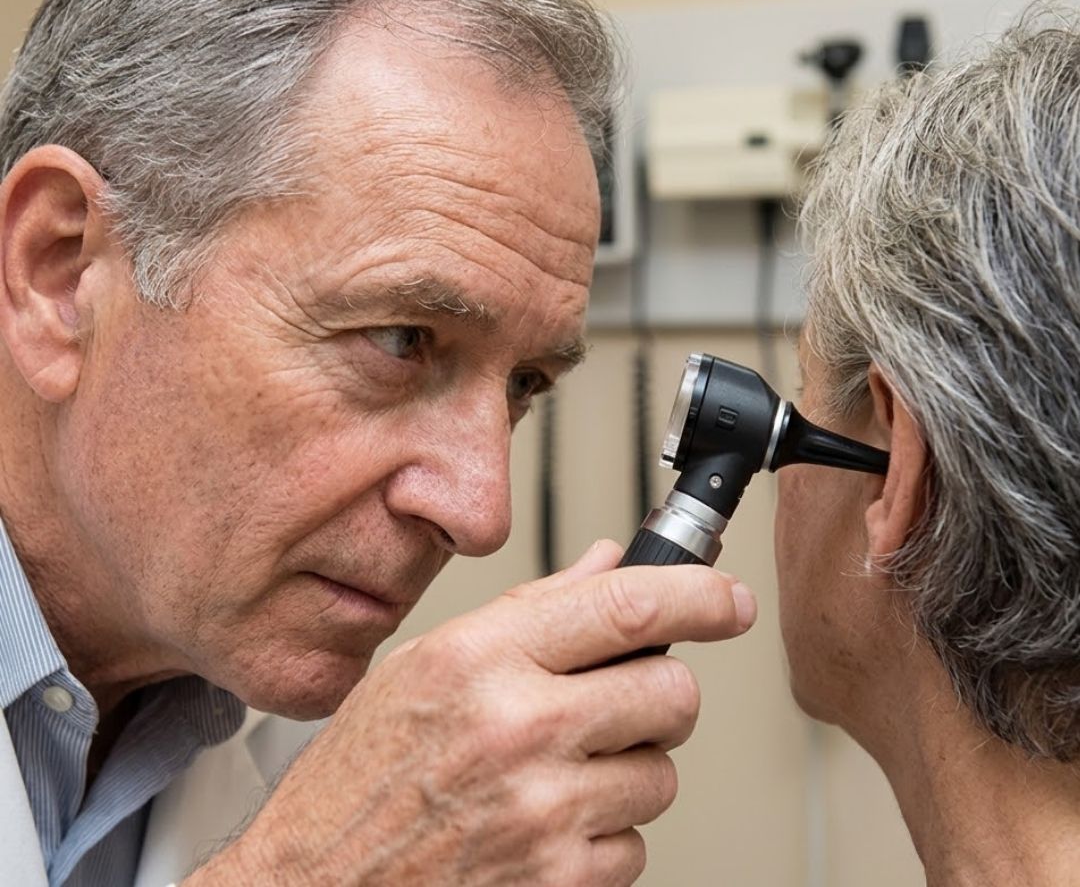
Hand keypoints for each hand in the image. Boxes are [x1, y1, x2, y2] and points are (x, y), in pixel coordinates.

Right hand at [188, 540, 756, 885]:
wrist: (316, 886)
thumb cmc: (361, 773)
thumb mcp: (429, 662)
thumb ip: (532, 607)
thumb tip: (609, 564)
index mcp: (483, 657)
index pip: (627, 607)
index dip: (698, 594)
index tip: (727, 597)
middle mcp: (519, 727)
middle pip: (670, 693)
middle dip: (662, 692)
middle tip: (625, 696)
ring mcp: (543, 811)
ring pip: (662, 773)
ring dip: (630, 766)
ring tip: (561, 767)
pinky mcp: (559, 881)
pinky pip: (635, 844)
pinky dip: (605, 832)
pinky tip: (548, 820)